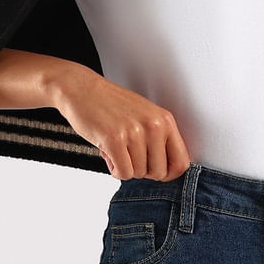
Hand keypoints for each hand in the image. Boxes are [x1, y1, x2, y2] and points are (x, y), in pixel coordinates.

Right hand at [57, 69, 191, 180]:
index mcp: (164, 120)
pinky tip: (108, 154)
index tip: (156, 172)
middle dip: (143, 171)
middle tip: (129, 157)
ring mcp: (134, 132)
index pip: (181, 161)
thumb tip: (168, 171)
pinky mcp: (114, 139)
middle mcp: (153, 126)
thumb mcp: (145, 116)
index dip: (169, 174)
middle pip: (159, 172)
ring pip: (138, 174)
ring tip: (116, 150)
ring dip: (125, 167)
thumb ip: (159, 139)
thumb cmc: (111, 105)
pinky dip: (114, 169)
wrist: (82, 89)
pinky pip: (123, 173)